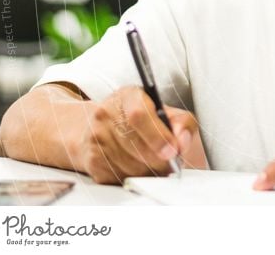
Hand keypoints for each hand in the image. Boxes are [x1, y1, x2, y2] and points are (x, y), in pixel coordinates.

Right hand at [76, 86, 207, 183]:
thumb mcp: (165, 111)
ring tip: (152, 161)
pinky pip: (120, 178)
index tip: (172, 150)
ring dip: (148, 170)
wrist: (102, 129)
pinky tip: (136, 166)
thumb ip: (182, 122)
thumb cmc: (142, 120)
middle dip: (159, 159)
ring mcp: (95, 138)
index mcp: (128, 96)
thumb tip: (182, 141)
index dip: (158, 136)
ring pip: (131, 166)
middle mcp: (106, 114)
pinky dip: (134, 177)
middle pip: (137, 146)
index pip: (139, 115)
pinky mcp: (92, 160)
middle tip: (169, 160)